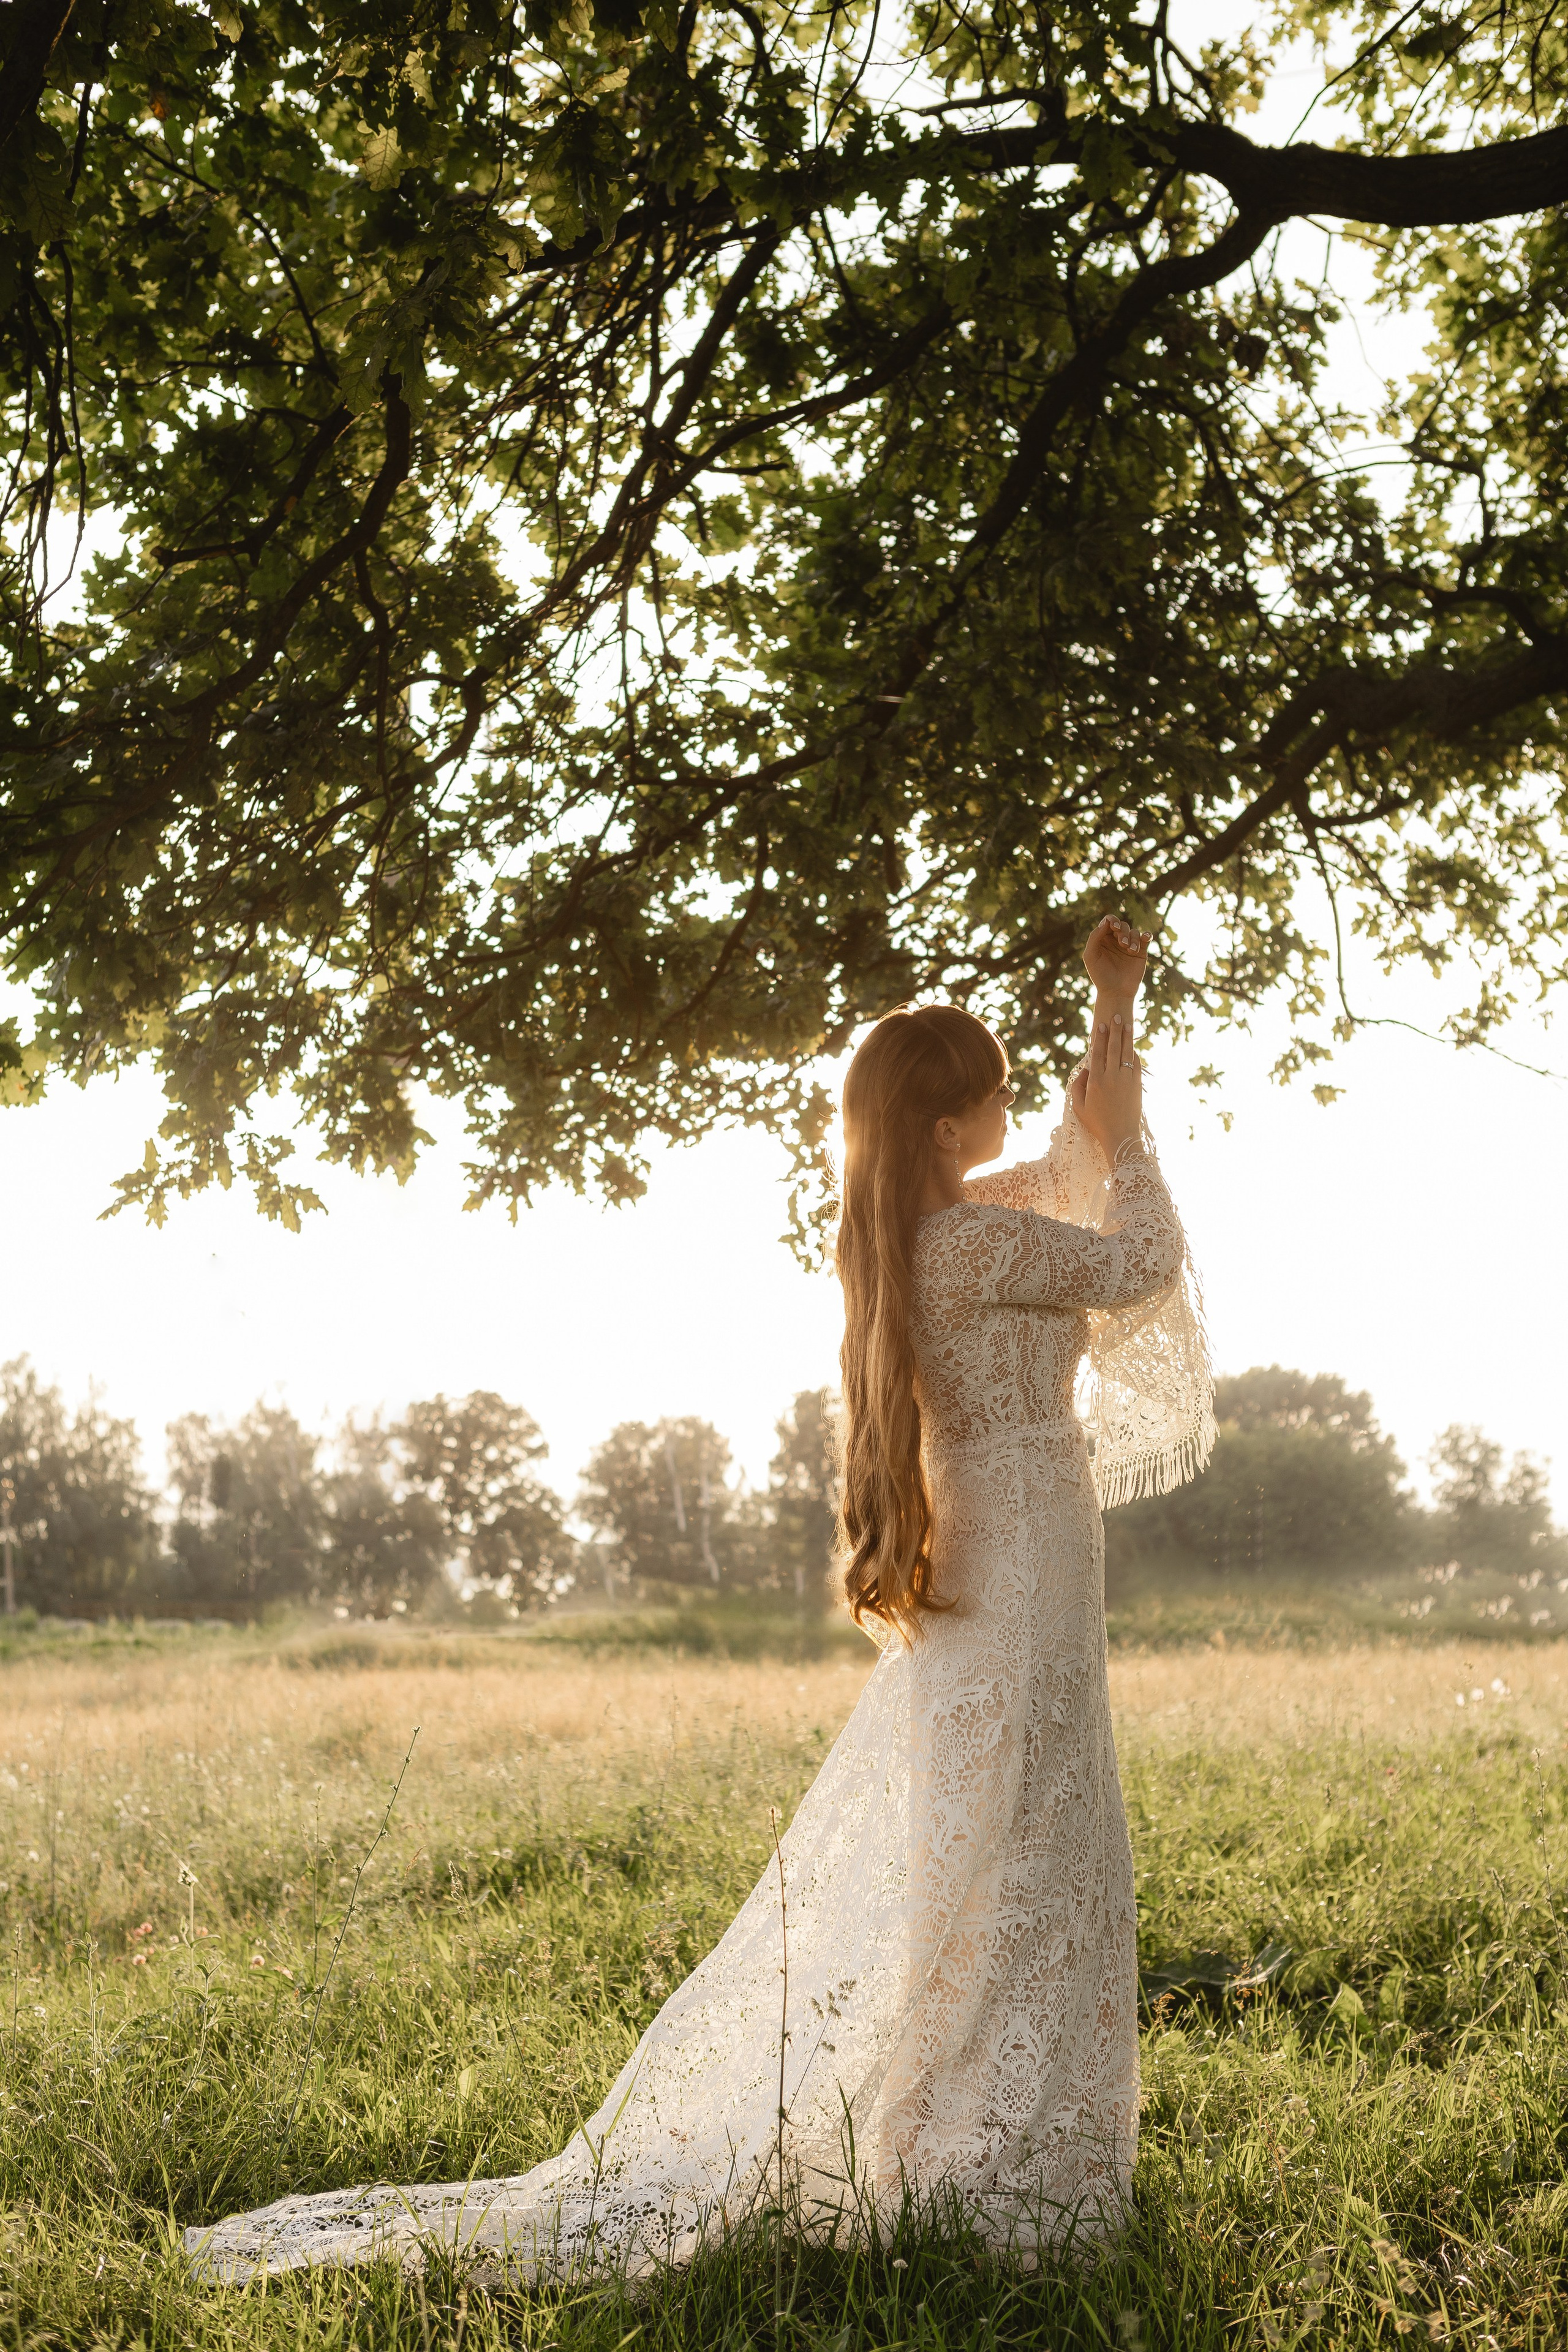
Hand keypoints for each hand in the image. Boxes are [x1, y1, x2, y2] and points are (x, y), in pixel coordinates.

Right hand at [1070, 1006, 1141, 1164]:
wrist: (1121, 1136)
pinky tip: (1133, 1046)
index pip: (1098, 1053)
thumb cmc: (1097, 1124)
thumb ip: (1077, 1086)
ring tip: (1128, 1024)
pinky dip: (1134, 1054)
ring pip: (1126, 1053)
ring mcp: (1126, 1080)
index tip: (1100, 1025)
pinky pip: (1136, 1065)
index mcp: (1096, 1081)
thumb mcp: (1079, 1107)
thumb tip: (1084, 1070)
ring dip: (1127, 1037)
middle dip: (1115, 1031)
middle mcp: (1112, 1077)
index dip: (1099, 1038)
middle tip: (1117, 1016)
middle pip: (1114, 1048)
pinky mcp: (1137, 1085)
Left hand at [1082, 914, 1149, 1002]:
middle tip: (1122, 944)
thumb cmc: (1100, 976)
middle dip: (1122, 932)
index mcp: (1103, 939)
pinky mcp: (1140, 952)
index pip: (1108, 922)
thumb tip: (1106, 921)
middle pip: (1122, 925)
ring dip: (1132, 938)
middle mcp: (1116, 940)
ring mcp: (1129, 945)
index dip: (1112, 921)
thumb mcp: (1091, 956)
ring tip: (1130, 950)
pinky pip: (1145, 938)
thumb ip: (1095, 937)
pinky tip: (1146, 937)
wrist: (1115, 992)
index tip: (1114, 928)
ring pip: (1133, 932)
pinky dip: (1147, 935)